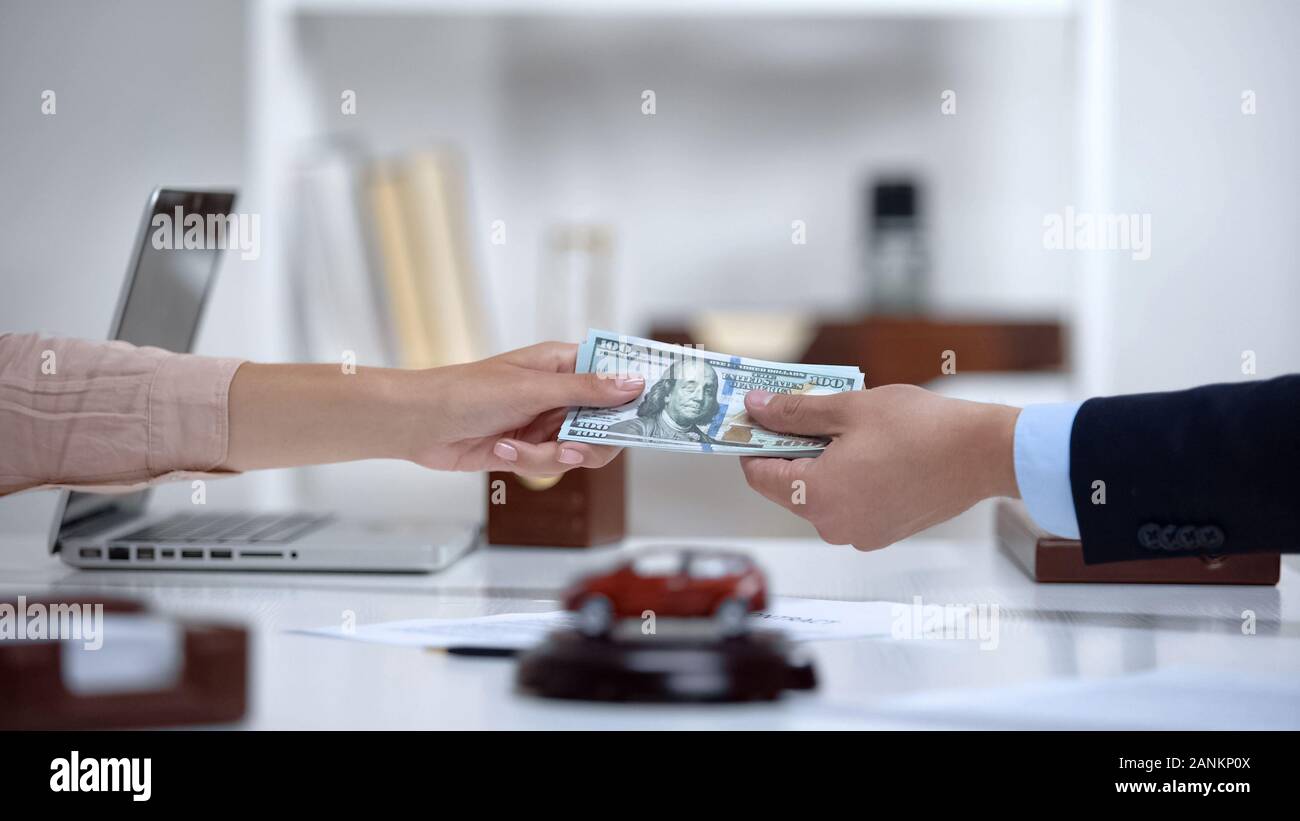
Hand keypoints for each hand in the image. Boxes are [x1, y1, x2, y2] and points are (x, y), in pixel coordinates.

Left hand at [225, 342, 643, 476]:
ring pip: (580, 449)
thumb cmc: (467, 391)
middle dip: (592, 439)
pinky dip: (527, 461)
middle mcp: (559, 393)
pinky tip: (500, 448)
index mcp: (563, 364)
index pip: (615, 374)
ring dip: (551, 454)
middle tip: (573, 444)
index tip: (660, 409)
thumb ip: (587, 390)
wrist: (418, 423)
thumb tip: (634, 382)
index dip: (637, 392)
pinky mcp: (526, 450)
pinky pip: (549, 464)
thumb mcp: (533, 389)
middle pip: (606, 422)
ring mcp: (544, 422)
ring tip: (523, 447)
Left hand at [738, 384, 1019, 550]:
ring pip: (818, 497)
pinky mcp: (882, 534)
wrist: (982, 453)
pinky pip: (847, 506)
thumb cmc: (921, 429)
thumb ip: (795, 411)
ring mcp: (859, 534)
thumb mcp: (847, 408)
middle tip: (806, 415)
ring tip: (846, 431)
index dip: (752, 444)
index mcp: (816, 497)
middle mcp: (833, 526)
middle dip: (790, 451)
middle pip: (787, 488)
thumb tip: (757, 407)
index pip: (758, 475)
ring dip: (820, 465)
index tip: (756, 420)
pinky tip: (867, 452)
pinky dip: (846, 481)